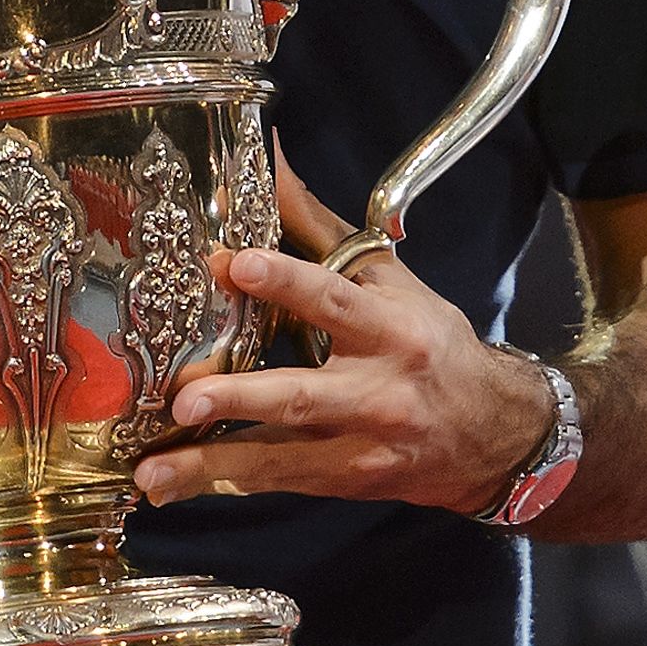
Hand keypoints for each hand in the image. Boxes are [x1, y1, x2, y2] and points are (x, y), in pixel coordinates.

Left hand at [128, 156, 555, 513]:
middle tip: (186, 399)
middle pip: (306, 394)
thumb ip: (321, 228)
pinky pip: (279, 480)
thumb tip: (268, 160)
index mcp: (393, 326)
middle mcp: (381, 388)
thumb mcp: (389, 280)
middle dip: (244, 398)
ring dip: (212, 464)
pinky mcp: (347, 481)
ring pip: (283, 455)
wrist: (493, 432)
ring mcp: (364, 443)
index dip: (286, 280)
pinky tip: (169, 485)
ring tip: (153, 469)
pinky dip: (222, 483)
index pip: (335, 299)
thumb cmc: (431, 342)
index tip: (234, 265)